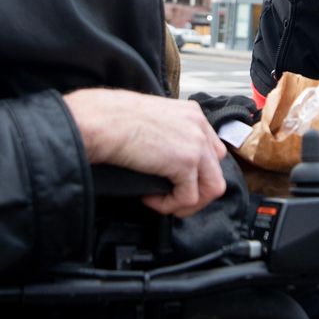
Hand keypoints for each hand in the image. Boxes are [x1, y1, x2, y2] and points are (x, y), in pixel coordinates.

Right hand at [63, 89, 226, 216]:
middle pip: (217, 170)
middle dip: (197, 191)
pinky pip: (189, 197)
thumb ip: (168, 134)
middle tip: (172, 198)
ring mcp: (196, 143)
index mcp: (192, 113)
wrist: (101, 121)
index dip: (197, 172)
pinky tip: (149, 197)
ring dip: (188, 202)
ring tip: (164, 203)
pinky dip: (168, 205)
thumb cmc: (112, 118)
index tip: (176, 181)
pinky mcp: (186, 162)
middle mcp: (199, 126)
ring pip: (212, 187)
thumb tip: (166, 161)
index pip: (212, 150)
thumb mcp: (151, 119)